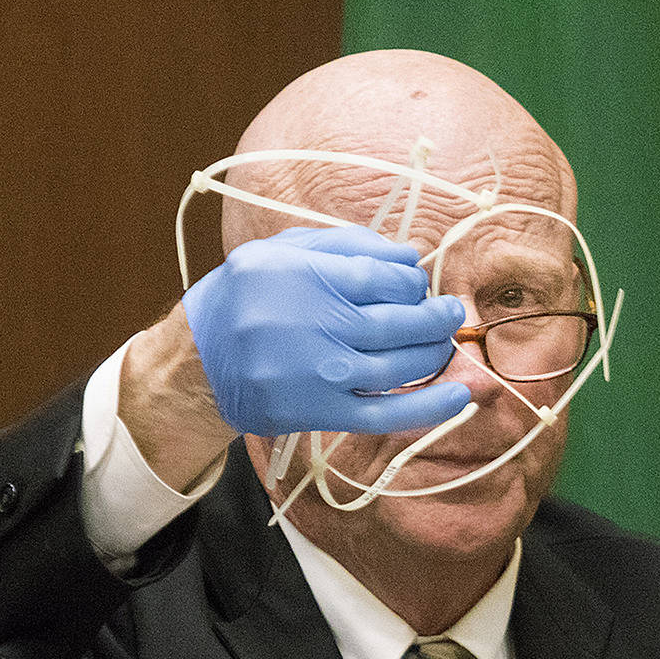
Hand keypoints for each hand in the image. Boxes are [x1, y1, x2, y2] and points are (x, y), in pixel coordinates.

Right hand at [181, 225, 469, 435]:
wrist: (200, 361)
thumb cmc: (246, 298)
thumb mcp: (281, 250)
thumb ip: (345, 244)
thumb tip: (410, 256)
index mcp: (306, 276)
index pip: (387, 278)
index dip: (413, 281)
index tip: (416, 283)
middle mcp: (316, 324)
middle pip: (403, 321)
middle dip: (437, 316)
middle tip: (449, 312)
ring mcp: (322, 373)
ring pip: (402, 364)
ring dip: (436, 352)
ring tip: (443, 342)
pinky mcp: (322, 411)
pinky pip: (387, 414)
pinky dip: (429, 407)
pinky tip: (459, 396)